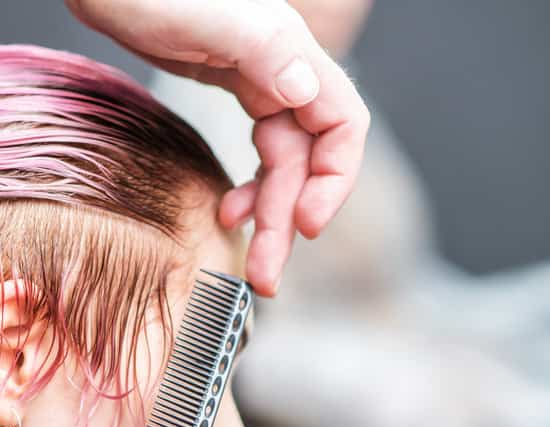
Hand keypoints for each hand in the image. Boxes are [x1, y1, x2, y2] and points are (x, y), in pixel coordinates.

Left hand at [66, 0, 370, 295]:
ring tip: (249, 261)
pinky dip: (250, 186)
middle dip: (290, 221)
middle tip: (267, 278)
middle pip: (308, 160)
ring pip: (283, 163)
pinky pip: (259, 151)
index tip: (305, 226)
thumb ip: (264, 50)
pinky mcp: (234, 90)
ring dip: (271, 215)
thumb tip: (306, 90)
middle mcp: (285, 71)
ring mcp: (261, 82)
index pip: (343, 126)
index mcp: (290, 55)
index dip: (334, 182)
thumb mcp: (206, 19)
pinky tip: (228, 212)